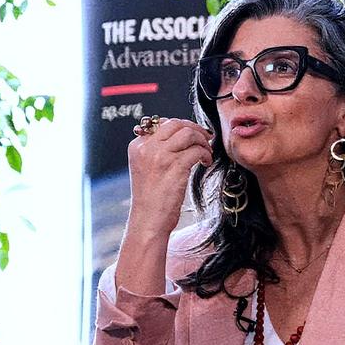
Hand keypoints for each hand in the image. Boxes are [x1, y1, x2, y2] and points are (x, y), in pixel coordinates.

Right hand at [127, 117, 213, 236]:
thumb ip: (157, 150)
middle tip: (206, 138)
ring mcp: (160, 156)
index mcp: (138, 146)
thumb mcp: (146, 168)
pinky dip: (206, 154)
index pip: (162, 123)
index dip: (182, 127)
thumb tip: (181, 135)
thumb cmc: (151, 198)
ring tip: (207, 152)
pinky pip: (197, 150)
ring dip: (202, 141)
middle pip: (176, 124)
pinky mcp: (175, 167)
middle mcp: (147, 147)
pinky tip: (206, 163)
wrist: (148, 221)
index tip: (193, 135)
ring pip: (188, 134)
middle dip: (195, 128)